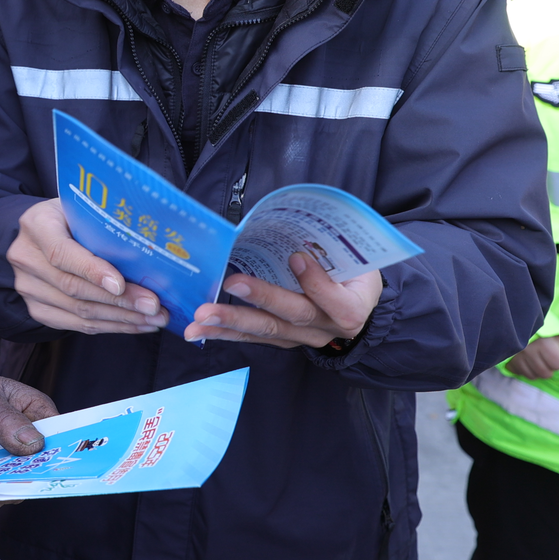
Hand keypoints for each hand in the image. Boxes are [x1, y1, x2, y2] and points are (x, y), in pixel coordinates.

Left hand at [0, 364, 59, 512]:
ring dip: (0, 490)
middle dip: (25, 479)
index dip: (59, 455)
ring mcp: (9, 460)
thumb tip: (34, 444)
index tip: (49, 469)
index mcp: (36, 413)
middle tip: (6, 480)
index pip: (59, 438)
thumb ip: (5, 420)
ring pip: (16, 487)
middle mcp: (27, 440)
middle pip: (40, 469)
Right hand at [8, 198, 167, 334]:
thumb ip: (102, 227)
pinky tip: (135, 325)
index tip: (120, 284)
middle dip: (119, 300)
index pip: (61, 253)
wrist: (41, 234)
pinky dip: (109, 327)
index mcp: (37, 225)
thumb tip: (148, 254)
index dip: (91, 271)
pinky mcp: (37, 309)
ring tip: (153, 319)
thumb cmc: (71, 218)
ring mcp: (28, 287)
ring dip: (120, 318)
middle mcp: (26, 258)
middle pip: (74, 287)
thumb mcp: (82, 209)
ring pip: (78, 311)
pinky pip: (76, 324)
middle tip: (153, 306)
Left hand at [183, 253, 380, 347]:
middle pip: (293, 315)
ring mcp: (302, 338)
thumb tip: (295, 218)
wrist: (356, 306)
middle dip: (260, 300)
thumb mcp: (358, 260)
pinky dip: (225, 332)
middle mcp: (326, 328)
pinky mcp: (282, 341)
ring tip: (200, 318)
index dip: (317, 283)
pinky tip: (200, 328)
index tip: (297, 257)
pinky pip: (252, 338)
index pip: (337, 302)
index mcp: (352, 307)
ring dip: (230, 323)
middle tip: (230, 284)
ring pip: (266, 331)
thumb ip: (332, 249)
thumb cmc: (355, 275)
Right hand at [506, 335, 558, 380]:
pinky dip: (525, 370)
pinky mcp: (508, 361)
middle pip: (546, 374)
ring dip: (536, 371)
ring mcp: (517, 357)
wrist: (519, 324)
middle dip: (548, 368)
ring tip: (536, 361)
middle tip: (546, 359)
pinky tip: (526, 362)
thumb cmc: (541, 331)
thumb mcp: (554, 334)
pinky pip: (520, 373)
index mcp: (544, 344)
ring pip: (533, 376)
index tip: (555, 353)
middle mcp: (529, 351)